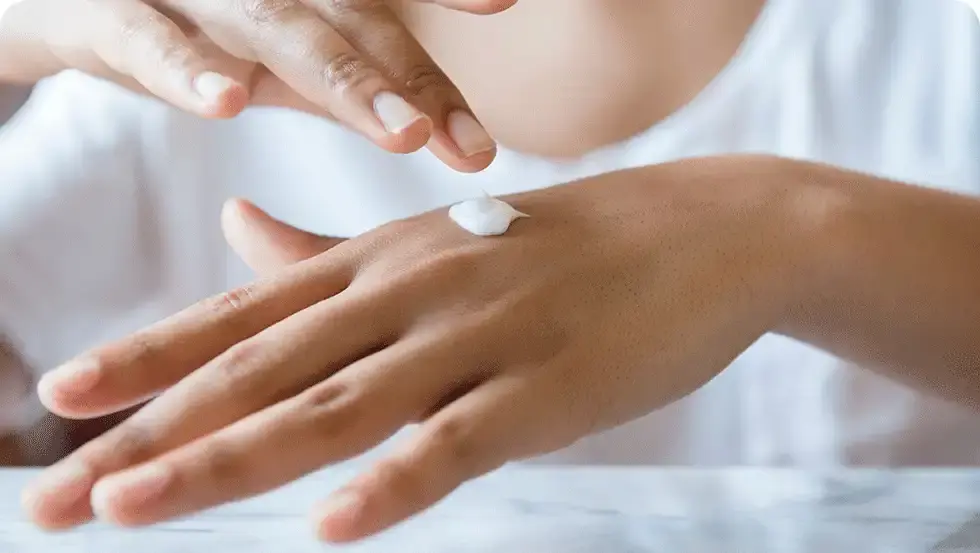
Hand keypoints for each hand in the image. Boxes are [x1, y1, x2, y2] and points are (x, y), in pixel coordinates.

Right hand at [0, 0, 515, 171]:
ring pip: (272, 23)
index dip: (449, 5)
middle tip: (468, 144)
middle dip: (413, 80)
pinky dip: (182, 66)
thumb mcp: (280, 55)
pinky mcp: (103, 10)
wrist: (61, 2)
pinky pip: (144, 35)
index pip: (384, 7)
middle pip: (349, 18)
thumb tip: (434, 125)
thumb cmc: (192, 29)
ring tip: (406, 134)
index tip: (505, 27)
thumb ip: (350, 80)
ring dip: (342, 76)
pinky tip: (228, 103)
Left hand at [24, 156, 821, 540]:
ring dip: (231, 459)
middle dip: (153, 432)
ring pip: (336, 405)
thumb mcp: (434, 241)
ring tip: (133, 508)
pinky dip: (394, 481)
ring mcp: (480, 334)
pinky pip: (459, 441)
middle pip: (262, 368)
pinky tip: (332, 527)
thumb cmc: (563, 247)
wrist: (703, 230)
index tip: (62, 404)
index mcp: (381, 259)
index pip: (243, 314)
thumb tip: (236, 227)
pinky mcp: (549, 386)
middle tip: (56, 493)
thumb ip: (330, 253)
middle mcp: (412, 290)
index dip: (148, 358)